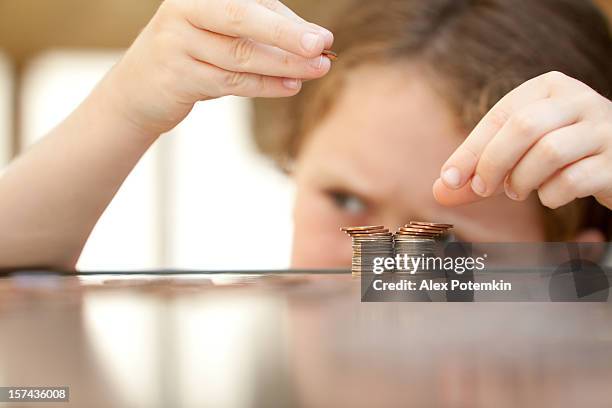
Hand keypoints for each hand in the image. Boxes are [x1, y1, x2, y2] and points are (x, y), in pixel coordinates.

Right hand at [103, 0, 333, 135]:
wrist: (137, 89)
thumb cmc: (191, 55)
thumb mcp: (219, 34)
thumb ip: (259, 32)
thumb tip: (312, 39)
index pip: (252, 1)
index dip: (289, 21)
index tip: (323, 38)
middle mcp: (184, 10)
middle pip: (242, 17)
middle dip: (286, 33)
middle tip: (321, 45)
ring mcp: (176, 43)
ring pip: (239, 55)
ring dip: (283, 65)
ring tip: (315, 70)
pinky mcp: (177, 76)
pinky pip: (230, 82)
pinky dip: (264, 86)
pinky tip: (290, 86)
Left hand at [434, 71, 611, 209]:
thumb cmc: (558, 156)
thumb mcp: (516, 156)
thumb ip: (479, 172)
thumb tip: (439, 192)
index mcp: (548, 88)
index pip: (500, 116)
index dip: (470, 150)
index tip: (450, 179)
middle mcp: (579, 99)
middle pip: (523, 126)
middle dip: (493, 163)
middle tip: (482, 189)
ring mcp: (603, 128)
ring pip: (549, 151)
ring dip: (522, 180)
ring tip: (518, 190)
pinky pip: (574, 179)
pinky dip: (552, 195)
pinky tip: (551, 195)